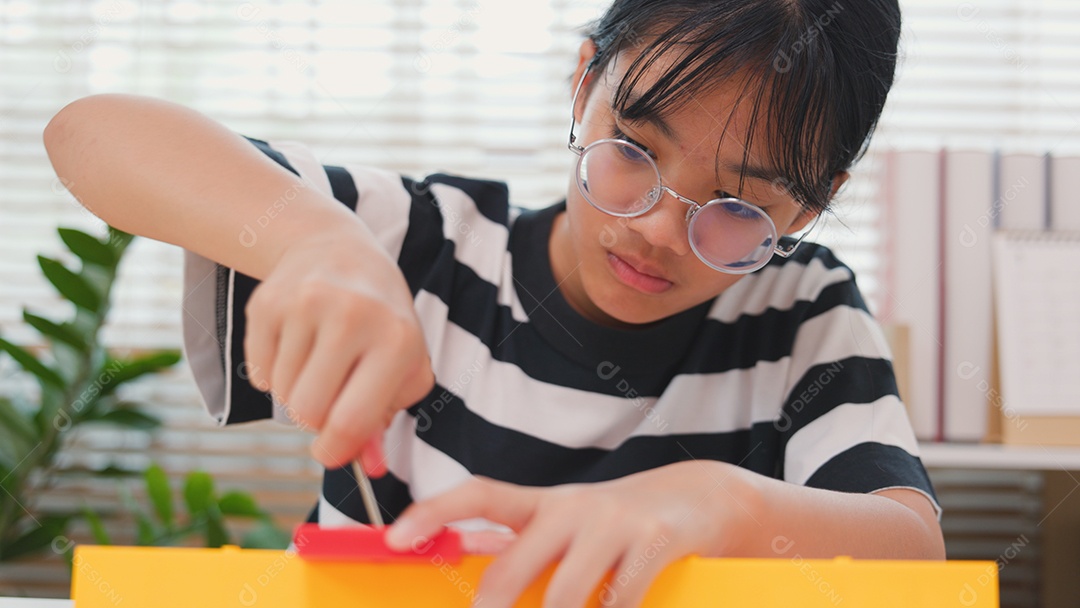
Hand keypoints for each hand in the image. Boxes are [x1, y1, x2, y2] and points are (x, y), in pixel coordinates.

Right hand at [243, 229, 434, 471]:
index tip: (330, 455)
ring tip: (318, 359)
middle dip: (314, 419)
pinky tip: (297, 343)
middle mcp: (353, 316)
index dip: (336, 451)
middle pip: (307, 413)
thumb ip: (384, 420)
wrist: (337, 249)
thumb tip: (367, 468)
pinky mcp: (267, 302)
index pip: (352, 420)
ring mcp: (306, 305)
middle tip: (329, 396)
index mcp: (397, 339)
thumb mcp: (401, 364)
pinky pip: (258, 373)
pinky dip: (274, 372)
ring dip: (296, 391)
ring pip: (280, 395)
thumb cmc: (379, 320)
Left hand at [385, 461, 752, 607]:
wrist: (702, 498)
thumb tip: (464, 562)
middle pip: (514, 563)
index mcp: (544, 504)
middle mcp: (574, 508)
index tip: (394, 537)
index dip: (434, 513)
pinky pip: (620, 599)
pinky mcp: (654, 542)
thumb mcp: (567, 523)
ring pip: (565, 594)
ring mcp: (614, 523)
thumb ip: (523, 544)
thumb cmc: (619, 521)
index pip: (480, 495)